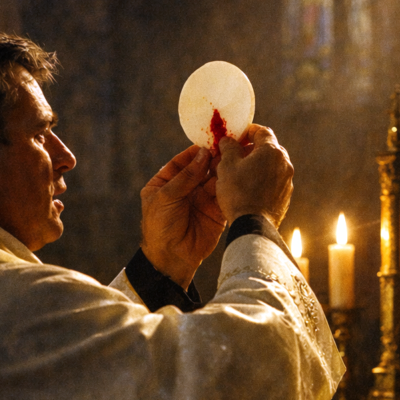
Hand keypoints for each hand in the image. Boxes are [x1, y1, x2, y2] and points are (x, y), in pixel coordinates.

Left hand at [140, 145, 225, 288]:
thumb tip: (203, 154)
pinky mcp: (216, 211)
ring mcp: (202, 199)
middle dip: (214, 158)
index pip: (183, 161)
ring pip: (216, 179)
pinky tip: (240, 175)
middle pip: (202, 168)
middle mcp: (186, 189)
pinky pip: (225, 194)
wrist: (171, 258)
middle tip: (228, 147)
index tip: (210, 141)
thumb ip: (185, 176)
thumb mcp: (166, 197)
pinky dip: (232, 186)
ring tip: (237, 158)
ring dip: (225, 170)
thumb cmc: (160, 226)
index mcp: (167, 182)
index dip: (196, 152)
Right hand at [216, 124, 293, 228]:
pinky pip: (274, 182)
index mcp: (272, 151)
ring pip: (272, 166)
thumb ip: (228, 148)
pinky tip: (250, 188)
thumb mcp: (227, 166)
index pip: (262, 131)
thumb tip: (228, 140)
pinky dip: (263, 180)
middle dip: (253, 149)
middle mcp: (285, 163)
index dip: (248, 131)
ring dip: (259, 165)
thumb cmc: (238, 193)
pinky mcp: (285, 197)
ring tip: (242, 173)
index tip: (237, 136)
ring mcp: (287, 181)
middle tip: (237, 154)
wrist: (253, 226)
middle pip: (269, 148)